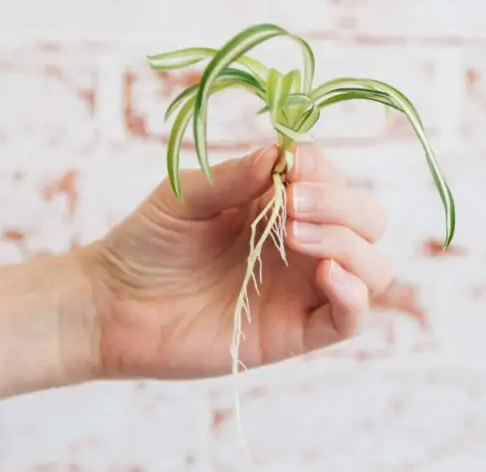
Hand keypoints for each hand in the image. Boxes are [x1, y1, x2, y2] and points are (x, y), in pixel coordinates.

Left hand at [86, 143, 393, 379]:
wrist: (113, 305)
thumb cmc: (148, 243)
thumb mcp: (185, 196)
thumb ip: (235, 176)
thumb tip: (282, 153)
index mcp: (281, 204)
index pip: (332, 179)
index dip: (322, 169)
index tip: (290, 168)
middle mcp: (302, 245)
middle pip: (367, 221)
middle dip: (342, 205)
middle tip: (292, 204)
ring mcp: (302, 289)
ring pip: (372, 266)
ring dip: (349, 244)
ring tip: (295, 236)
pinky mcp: (295, 331)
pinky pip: (350, 318)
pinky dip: (355, 295)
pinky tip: (327, 273)